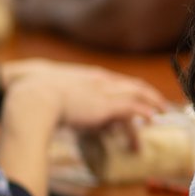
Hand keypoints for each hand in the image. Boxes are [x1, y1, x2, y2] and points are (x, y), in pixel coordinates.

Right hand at [2, 59, 167, 130]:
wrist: (32, 96)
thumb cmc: (34, 95)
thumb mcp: (52, 93)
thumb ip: (64, 100)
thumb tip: (66, 115)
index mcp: (88, 77)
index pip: (117, 82)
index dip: (130, 89)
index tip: (139, 96)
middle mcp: (100, 81)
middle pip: (132, 86)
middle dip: (148, 95)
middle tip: (159, 105)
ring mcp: (104, 91)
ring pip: (136, 96)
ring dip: (151, 105)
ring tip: (162, 113)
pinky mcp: (106, 105)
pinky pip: (133, 107)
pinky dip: (145, 111)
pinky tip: (153, 118)